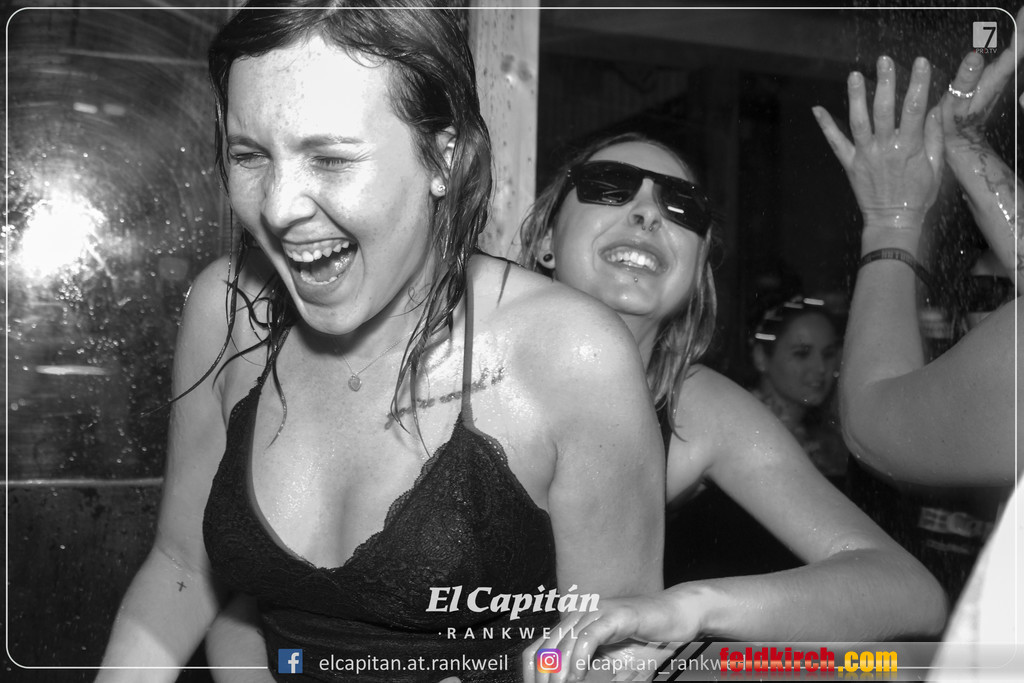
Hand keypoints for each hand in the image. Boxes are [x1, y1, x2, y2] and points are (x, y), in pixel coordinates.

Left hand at [521, 593, 695, 682]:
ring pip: (566, 642)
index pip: (539, 648)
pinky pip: (589, 636)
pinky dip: (579, 658)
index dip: (532, 673)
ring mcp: (598, 612)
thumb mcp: (614, 664)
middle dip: (545, 675)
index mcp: (575, 625)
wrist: (677, 617)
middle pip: (547, 646)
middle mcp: (581, 615)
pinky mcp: (616, 615)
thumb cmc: (648, 642)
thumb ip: (592, 674)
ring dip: (559, 670)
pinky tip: (576, 675)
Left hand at [813, 55, 942, 235]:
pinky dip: (825, 126)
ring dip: (855, 97)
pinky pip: (835, 142)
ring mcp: (865, 155)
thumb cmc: (918, 195)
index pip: (914, 108)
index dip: (918, 83)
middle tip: (884, 61)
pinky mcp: (849, 164)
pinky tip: (817, 109)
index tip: (920, 62)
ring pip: (859, 121)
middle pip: (884, 109)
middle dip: (885, 83)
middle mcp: (885, 147)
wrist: (893, 220)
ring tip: (854, 75)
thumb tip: (936, 108)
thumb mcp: (935, 167)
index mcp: (909, 146)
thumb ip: (934, 137)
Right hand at [939, 6, 1023, 150]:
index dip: (1022, 30)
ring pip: (1016, 51)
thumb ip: (965, 81)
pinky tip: (1011, 34)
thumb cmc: (956, 126)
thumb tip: (974, 56)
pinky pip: (1008, 55)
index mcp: (995, 79)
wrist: (962, 143)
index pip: (1015, 50)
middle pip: (1019, 47)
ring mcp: (999, 77)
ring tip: (1021, 16)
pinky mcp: (993, 78)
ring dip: (1019, 33)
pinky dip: (1013, 42)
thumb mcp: (955, 105)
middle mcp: (1002, 75)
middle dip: (1022, 28)